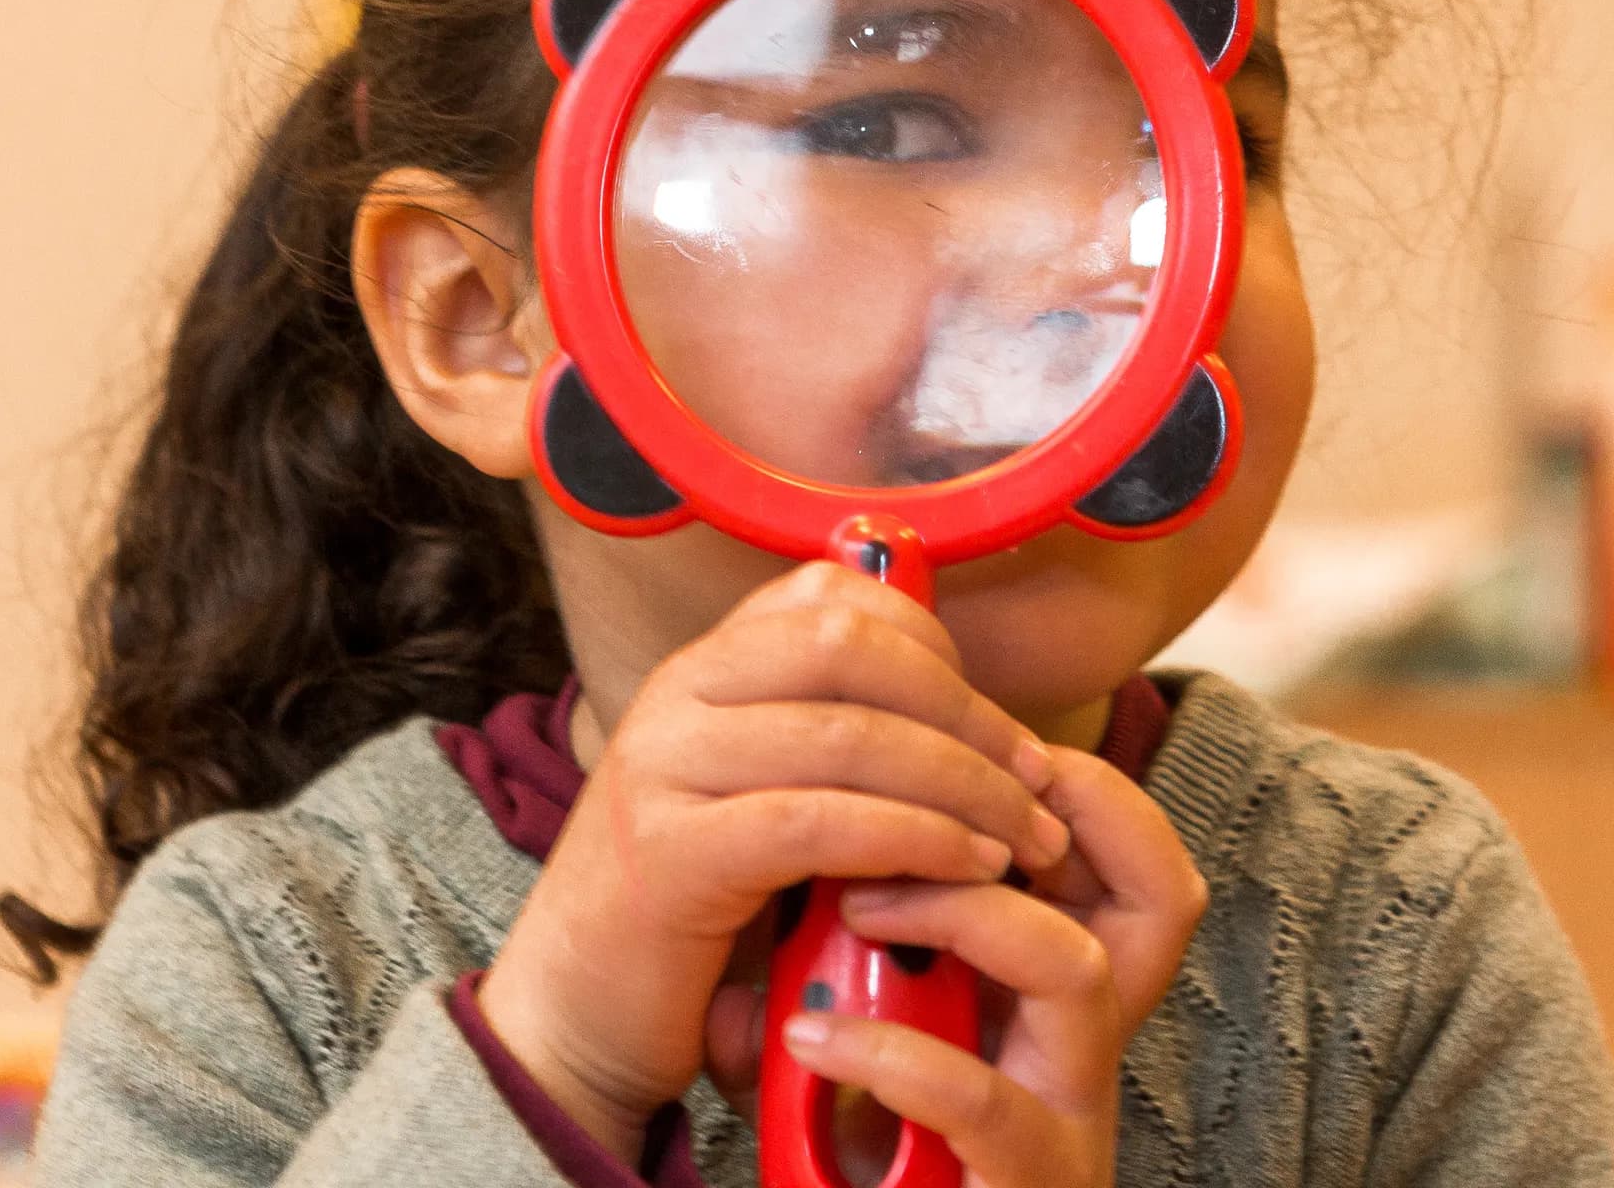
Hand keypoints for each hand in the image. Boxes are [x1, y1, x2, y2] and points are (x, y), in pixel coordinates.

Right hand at [477, 562, 1071, 1161]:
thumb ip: (828, 742)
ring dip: (964, 784)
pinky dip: (913, 838)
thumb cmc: (695, 912)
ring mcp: (664, 767)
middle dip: (965, 710)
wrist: (577, 1015)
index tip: (997, 723)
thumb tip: (953, 700)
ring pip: (848, 733)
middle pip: (850, 647)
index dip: (935, 645)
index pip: (833, 599)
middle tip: (1036, 779)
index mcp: (703, 668)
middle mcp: (677, 695)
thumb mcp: (761, 798)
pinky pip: (818, 821)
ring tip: (1025, 839)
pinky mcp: (671, 856)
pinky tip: (967, 868)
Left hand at [767, 744, 1206, 1187]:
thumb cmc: (858, 1149)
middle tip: (922, 806)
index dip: (1097, 799)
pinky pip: (982, 1102)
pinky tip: (809, 1043)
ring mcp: (1068, 1124)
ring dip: (965, 913)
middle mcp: (1087, 1057)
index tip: (984, 754)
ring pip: (1078, 974)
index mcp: (1061, 1004)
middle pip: (1155, 904)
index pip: (1149, 878)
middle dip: (1052, 827)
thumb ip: (847, 945)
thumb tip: (800, 837)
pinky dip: (891, 1059)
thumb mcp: (858, 1023)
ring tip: (856, 905)